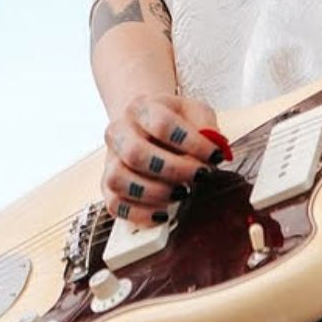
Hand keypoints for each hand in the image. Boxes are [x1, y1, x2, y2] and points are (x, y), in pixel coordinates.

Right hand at [102, 91, 227, 225]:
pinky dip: (140, 214)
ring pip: (119, 179)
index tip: (215, 156)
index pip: (161, 124)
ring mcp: (110, 159)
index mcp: (142, 108)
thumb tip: (214, 150)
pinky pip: (114, 205)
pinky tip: (163, 213)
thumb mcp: (195, 112)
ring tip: (181, 194)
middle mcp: (120, 131)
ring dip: (154, 192)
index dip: (191, 143)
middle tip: (199, 176)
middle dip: (173, 170)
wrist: (144, 125)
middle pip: (135, 152)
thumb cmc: (175, 121)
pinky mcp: (107, 186)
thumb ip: (207, 127)